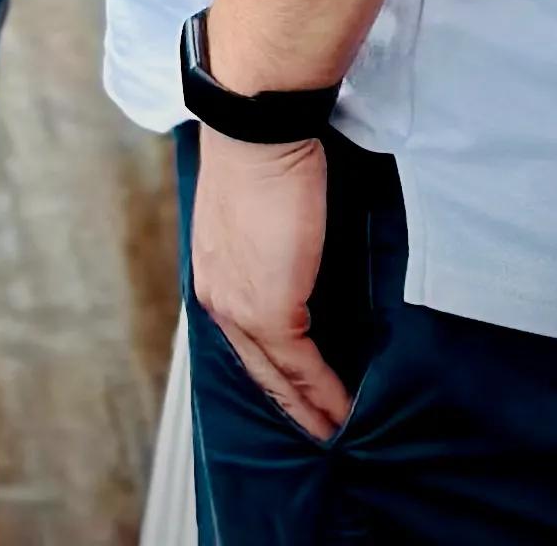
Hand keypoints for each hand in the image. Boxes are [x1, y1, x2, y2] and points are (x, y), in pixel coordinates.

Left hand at [189, 128, 346, 440]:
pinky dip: (325, 391)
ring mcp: (240, 307)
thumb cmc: (260, 150)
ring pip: (279, 375)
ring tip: (337, 431)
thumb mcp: (251, 208)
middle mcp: (217, 296)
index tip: (294, 396)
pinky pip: (300, 365)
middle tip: (318, 432)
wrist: (255, 125)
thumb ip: (264, 244)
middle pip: (258, 368)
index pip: (243, 338)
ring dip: (311, 408)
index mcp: (212, 272)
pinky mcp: (270, 308)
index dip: (271, 373)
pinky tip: (344, 409)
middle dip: (290, 405)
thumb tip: (289, 258)